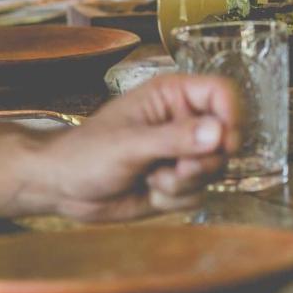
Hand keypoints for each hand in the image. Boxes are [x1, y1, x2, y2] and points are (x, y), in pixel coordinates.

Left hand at [32, 74, 242, 222]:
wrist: (62, 187)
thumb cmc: (86, 153)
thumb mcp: (130, 144)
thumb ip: (176, 138)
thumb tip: (219, 133)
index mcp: (173, 96)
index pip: (222, 94)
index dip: (230, 117)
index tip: (223, 143)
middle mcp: (184, 121)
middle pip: (227, 138)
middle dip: (202, 162)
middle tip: (175, 168)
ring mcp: (183, 153)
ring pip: (214, 171)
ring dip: (184, 183)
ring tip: (151, 178)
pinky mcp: (179, 182)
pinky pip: (199, 194)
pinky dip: (174, 199)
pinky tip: (148, 191)